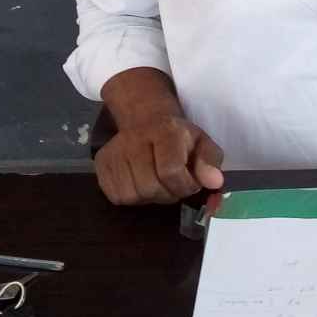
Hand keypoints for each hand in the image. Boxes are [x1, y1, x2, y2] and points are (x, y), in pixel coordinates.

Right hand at [95, 113, 224, 205]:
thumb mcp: (201, 143)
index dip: (184, 186)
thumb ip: (210, 162)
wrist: (145, 119)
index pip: (170, 171)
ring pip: (133, 195)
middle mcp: (135, 139)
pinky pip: (117, 196)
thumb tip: (214, 182)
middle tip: (174, 184)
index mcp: (165, 131)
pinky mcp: (102, 164)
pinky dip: (133, 197)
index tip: (190, 184)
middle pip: (150, 187)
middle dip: (168, 193)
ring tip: (157, 182)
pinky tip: (141, 183)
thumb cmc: (177, 136)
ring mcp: (115, 151)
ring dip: (150, 197)